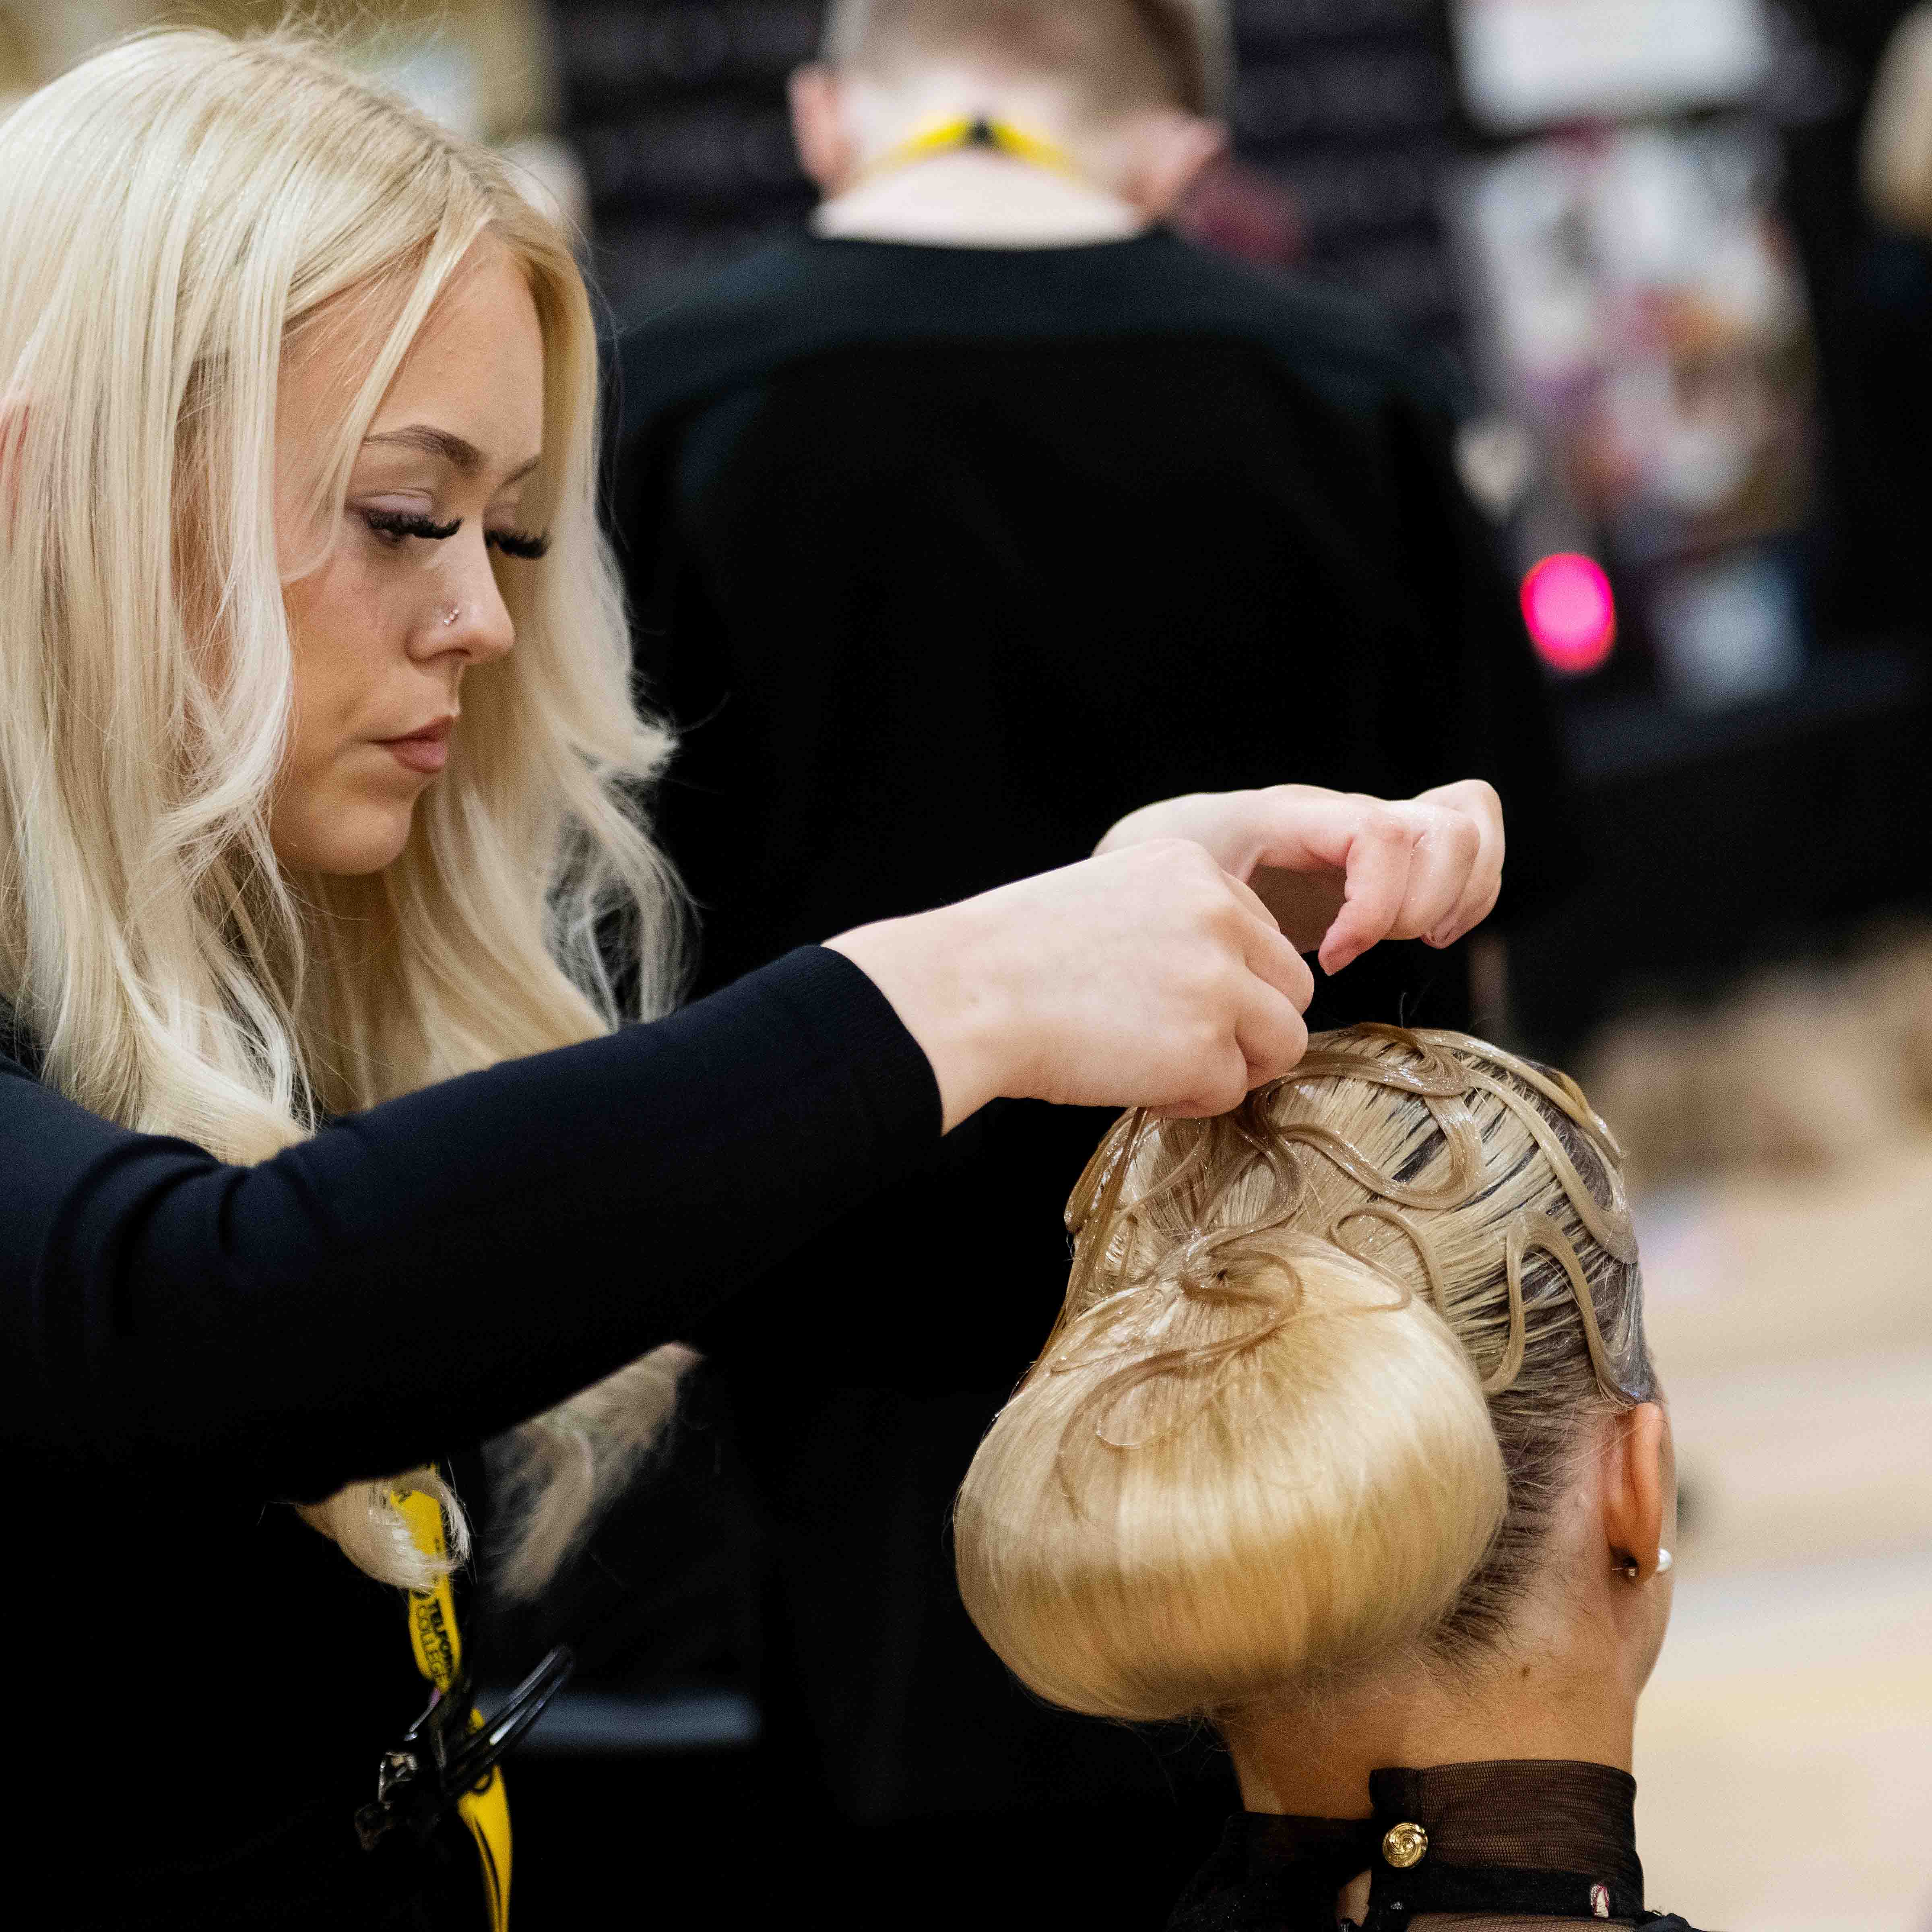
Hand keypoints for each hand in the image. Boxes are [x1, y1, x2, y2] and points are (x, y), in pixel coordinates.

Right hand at [826, 840, 1314, 1130]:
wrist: (964, 992)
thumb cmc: (1012, 953)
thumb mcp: (1108, 898)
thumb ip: (1173, 923)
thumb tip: (1217, 984)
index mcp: (1194, 867)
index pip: (1262, 933)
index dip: (1230, 979)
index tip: (1173, 999)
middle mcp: (1219, 914)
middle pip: (1293, 987)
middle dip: (1252, 1026)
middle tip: (1187, 1047)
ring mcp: (1217, 981)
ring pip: (1284, 1041)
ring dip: (1235, 1066)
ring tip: (1167, 1069)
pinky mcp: (1202, 1047)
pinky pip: (1230, 1091)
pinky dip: (1190, 1101)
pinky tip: (1135, 1083)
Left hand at [1093, 780, 1503, 974]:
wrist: (1167, 845)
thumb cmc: (1169, 872)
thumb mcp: (1179, 890)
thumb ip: (1220, 915)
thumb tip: (1278, 963)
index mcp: (1290, 815)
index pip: (1376, 835)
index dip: (1374, 906)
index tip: (1331, 958)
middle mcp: (1345, 810)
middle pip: (1449, 827)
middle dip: (1423, 905)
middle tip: (1366, 946)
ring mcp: (1376, 823)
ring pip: (1470, 827)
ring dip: (1458, 896)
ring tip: (1413, 938)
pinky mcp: (1394, 851)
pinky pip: (1470, 844)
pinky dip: (1469, 894)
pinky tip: (1427, 932)